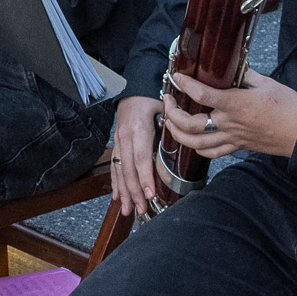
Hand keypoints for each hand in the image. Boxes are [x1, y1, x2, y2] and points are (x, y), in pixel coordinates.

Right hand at [110, 95, 166, 217]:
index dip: (145, 177)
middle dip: (134, 191)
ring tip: (128, 209)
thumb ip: (172, 127)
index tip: (150, 193)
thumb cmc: (153, 96)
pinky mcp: (116, 142)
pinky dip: (115, 182)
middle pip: (128, 169)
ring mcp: (118, 139)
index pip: (141, 158)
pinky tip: (117, 196)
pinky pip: (114, 165)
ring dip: (123, 191)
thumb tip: (182, 147)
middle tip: (142, 208)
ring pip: (119, 170)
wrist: (135, 85)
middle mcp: (125, 135)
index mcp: (138, 127)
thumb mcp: (165, 108)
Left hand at [160, 69, 296, 161]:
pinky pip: (211, 152)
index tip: (176, 77)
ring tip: (171, 121)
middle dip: (172, 113)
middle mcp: (229, 123)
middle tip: (167, 101)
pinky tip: (190, 140)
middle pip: (189, 124)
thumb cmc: (289, 107)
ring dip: (177, 133)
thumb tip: (233, 65)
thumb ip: (245, 74)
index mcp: (235, 103)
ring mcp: (231, 138)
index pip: (202, 94)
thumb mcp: (266, 83)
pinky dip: (196, 148)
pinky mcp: (237, 147)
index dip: (184, 85)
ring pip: (195, 143)